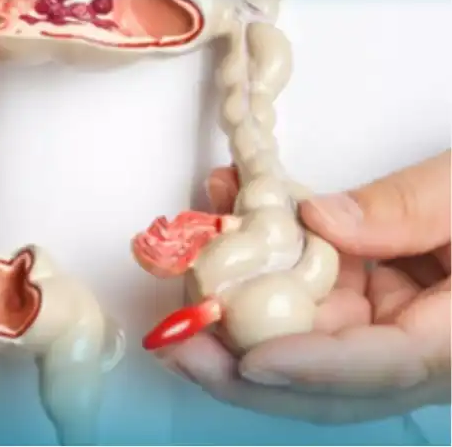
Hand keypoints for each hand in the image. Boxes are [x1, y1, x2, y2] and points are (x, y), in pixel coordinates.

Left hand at [162, 150, 450, 422]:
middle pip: (319, 375)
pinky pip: (303, 288)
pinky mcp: (364, 298)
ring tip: (183, 267)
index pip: (381, 370)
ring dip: (233, 302)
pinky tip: (227, 214)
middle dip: (238, 364)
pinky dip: (261, 259)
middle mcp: (412, 349)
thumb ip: (411, 210)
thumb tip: (315, 219)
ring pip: (297, 332)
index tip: (248, 361)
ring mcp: (382, 325)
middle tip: (173, 339)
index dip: (310, 369)